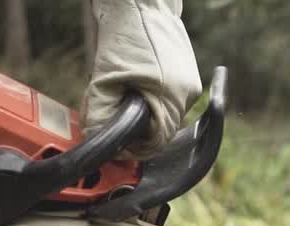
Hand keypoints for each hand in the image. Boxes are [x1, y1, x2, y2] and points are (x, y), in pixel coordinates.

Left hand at [80, 0, 202, 159]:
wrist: (140, 4)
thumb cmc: (124, 34)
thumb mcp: (103, 79)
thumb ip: (100, 114)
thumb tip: (97, 138)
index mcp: (171, 96)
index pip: (157, 141)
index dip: (136, 148)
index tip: (118, 146)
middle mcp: (187, 93)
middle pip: (163, 129)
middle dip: (139, 130)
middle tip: (115, 120)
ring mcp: (192, 84)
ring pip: (167, 115)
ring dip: (146, 113)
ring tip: (126, 95)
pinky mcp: (190, 76)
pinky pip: (171, 100)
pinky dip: (154, 99)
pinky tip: (138, 84)